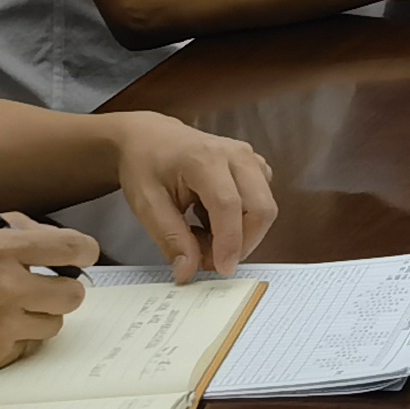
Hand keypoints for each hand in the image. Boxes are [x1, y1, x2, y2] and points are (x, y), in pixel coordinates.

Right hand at [0, 215, 92, 385]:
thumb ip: (2, 226)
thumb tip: (40, 232)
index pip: (72, 248)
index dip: (83, 251)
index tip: (81, 255)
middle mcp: (7, 287)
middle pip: (74, 293)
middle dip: (63, 288)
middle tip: (44, 286)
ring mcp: (2, 325)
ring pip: (55, 323)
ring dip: (40, 315)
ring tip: (8, 308)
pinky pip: (28, 346)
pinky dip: (17, 338)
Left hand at [98, 114, 275, 279]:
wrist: (150, 137)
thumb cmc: (145, 165)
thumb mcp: (146, 204)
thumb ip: (170, 238)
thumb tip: (189, 271)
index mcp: (205, 158)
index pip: (228, 204)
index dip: (229, 241)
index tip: (221, 270)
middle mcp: (236, 155)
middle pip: (261, 207)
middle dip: (242, 243)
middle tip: (208, 260)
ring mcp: (250, 158)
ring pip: (264, 207)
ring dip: (242, 234)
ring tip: (203, 237)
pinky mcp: (255, 167)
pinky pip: (261, 202)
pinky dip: (242, 222)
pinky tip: (213, 222)